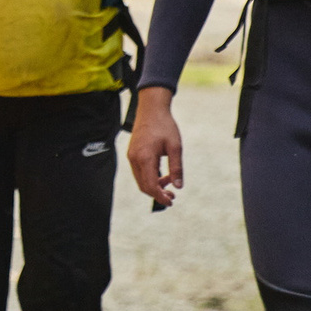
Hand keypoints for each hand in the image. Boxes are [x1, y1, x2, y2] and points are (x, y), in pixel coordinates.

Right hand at [128, 87, 183, 207]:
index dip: (160, 197)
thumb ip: (177, 168)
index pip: (151, 186)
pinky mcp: (132, 153)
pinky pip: (139, 172)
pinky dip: (150, 177)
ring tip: (169, 183)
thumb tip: (179, 186)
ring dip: (154, 186)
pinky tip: (162, 174)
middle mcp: (135, 159)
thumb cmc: (165, 126)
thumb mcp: (175, 146)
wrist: (151, 109)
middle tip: (172, 196)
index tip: (171, 201)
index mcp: (145, 158)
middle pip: (144, 186)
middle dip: (157, 194)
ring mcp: (132, 156)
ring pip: (141, 180)